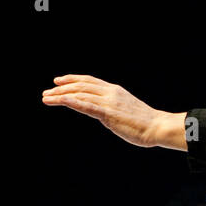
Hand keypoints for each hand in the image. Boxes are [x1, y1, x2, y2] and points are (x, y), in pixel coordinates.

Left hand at [41, 74, 170, 146]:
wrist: (158, 126)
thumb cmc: (146, 122)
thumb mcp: (127, 109)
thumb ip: (114, 108)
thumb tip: (105, 113)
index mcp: (115, 90)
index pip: (89, 81)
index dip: (72, 79)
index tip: (59, 81)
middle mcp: (110, 93)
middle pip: (81, 86)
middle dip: (61, 88)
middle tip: (47, 92)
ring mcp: (108, 102)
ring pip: (79, 95)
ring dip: (60, 96)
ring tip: (47, 98)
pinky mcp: (107, 113)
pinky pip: (85, 105)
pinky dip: (70, 101)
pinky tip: (60, 100)